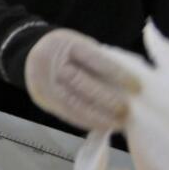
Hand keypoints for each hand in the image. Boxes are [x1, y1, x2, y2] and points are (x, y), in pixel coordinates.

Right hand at [24, 29, 138, 131]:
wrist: (31, 54)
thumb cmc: (67, 51)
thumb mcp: (80, 45)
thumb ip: (99, 59)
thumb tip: (128, 82)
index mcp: (66, 44)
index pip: (93, 58)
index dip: (116, 73)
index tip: (137, 86)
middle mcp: (53, 63)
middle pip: (79, 81)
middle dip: (105, 98)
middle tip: (127, 110)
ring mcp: (46, 82)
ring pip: (72, 101)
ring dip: (97, 115)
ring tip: (118, 123)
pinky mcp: (44, 99)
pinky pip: (66, 112)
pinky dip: (85, 121)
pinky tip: (101, 125)